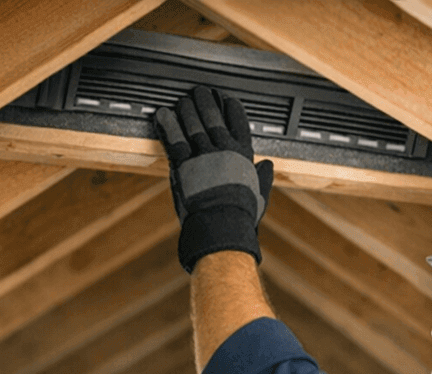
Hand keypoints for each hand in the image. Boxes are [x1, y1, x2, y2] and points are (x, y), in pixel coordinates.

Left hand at [154, 85, 275, 272]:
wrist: (221, 224)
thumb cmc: (241, 214)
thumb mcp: (259, 195)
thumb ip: (263, 177)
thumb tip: (268, 166)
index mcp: (243, 155)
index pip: (239, 122)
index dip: (231, 107)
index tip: (226, 100)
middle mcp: (223, 149)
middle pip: (212, 116)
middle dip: (205, 101)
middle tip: (200, 92)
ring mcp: (202, 154)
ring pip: (192, 122)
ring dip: (186, 108)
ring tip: (182, 100)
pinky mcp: (182, 162)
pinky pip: (173, 137)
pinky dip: (167, 124)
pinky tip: (163, 114)